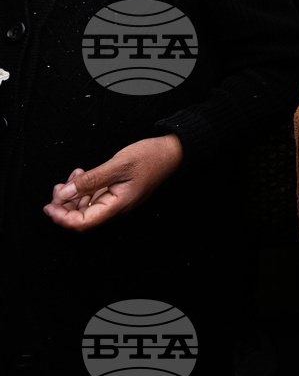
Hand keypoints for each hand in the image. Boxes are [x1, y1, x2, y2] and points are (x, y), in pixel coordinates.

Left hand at [43, 135, 183, 231]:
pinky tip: (82, 174)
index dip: (63, 218)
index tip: (50, 205)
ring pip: (87, 208)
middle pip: (82, 219)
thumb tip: (64, 194)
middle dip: (64, 206)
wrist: (171, 152)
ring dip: (73, 196)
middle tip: (58, 187)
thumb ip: (91, 180)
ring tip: (72, 176)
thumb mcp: (118, 164)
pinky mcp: (117, 193)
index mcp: (119, 204)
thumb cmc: (150, 157)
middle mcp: (117, 207)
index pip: (84, 223)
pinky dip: (83, 189)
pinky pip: (94, 198)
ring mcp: (117, 201)